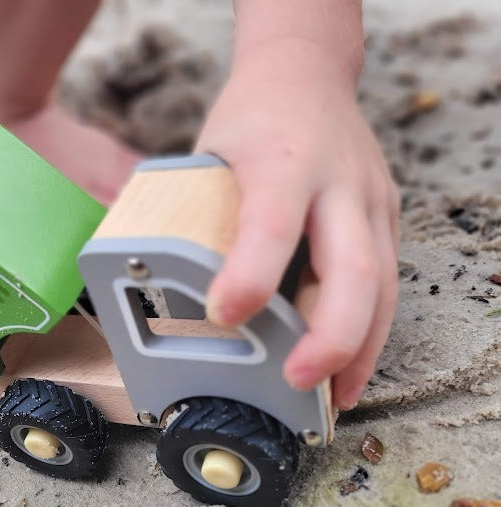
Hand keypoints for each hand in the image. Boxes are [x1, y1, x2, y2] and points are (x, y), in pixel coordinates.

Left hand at [196, 41, 399, 409]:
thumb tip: (152, 287)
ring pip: (381, 286)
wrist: (304, 76)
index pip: (271, 224)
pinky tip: (349, 365)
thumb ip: (195, 216)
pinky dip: (370, 332)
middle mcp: (337, 181)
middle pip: (353, 269)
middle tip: (298, 380)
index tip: (223, 315)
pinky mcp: (384, 217)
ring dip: (359, 350)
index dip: (250, 275)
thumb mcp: (208, 155)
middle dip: (329, 335)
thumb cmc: (251, 120)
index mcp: (282, 160)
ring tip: (332, 397)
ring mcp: (369, 200)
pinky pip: (387, 283)